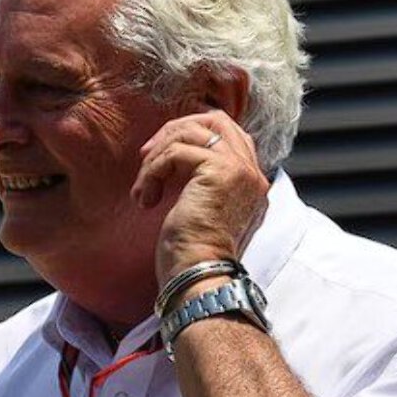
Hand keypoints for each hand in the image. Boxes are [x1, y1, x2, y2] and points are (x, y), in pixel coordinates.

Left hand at [132, 109, 269, 287]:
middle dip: (176, 130)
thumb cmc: (192, 254)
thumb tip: (173, 156)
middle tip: (147, 155)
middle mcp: (252, 172)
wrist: (199, 276)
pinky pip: (175, 152)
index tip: (161, 156)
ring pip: (191, 133)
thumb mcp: (201, 209)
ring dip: (157, 155)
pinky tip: (145, 199)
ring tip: (144, 187)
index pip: (229, 133)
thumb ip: (202, 181)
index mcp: (252, 182)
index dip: (193, 132)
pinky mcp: (219, 171)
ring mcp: (239, 170)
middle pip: (216, 120)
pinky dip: (152, 172)